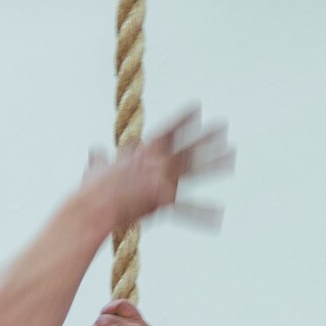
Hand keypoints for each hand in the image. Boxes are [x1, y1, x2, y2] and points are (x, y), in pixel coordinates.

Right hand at [86, 108, 233, 231]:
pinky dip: (201, 215)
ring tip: (232, 157)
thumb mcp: (96, 169)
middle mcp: (156, 162)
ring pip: (193, 169)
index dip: (183, 119)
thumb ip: (99, 160)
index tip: (197, 108)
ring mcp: (161, 181)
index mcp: (142, 153)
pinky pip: (186, 211)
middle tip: (224, 126)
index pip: (167, 131)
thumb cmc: (92, 190)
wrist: (94, 206)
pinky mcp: (162, 203)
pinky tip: (219, 217)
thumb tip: (95, 151)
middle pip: (186, 146)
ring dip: (214, 163)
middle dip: (206, 137)